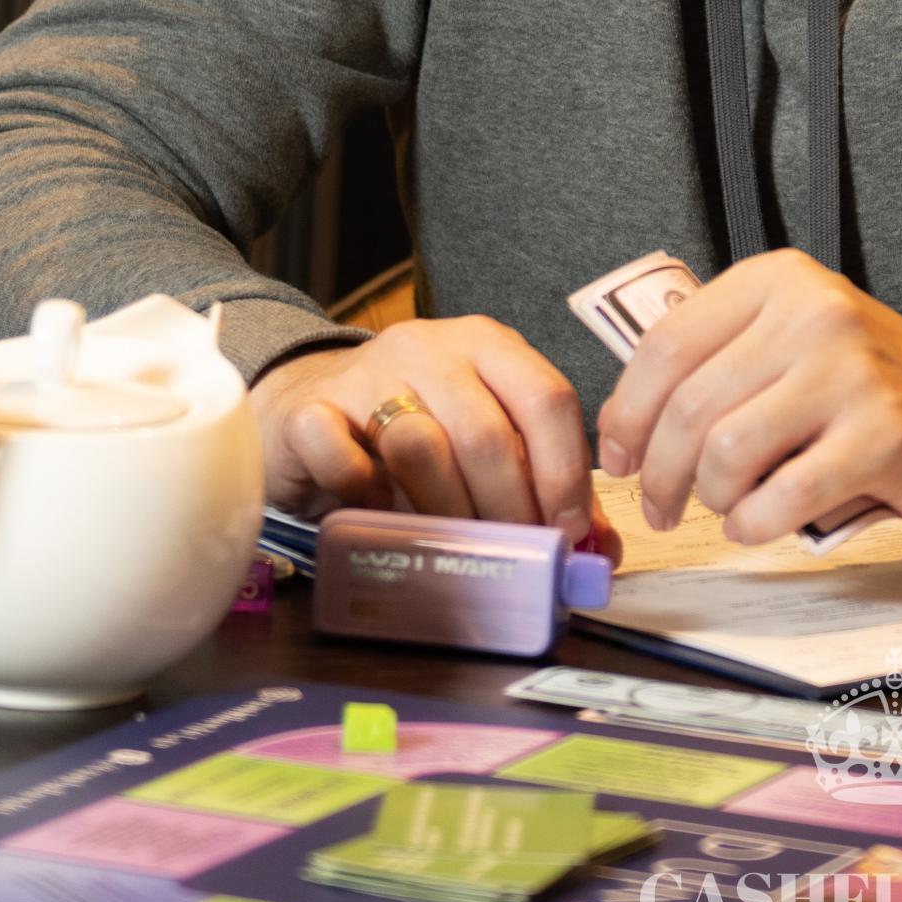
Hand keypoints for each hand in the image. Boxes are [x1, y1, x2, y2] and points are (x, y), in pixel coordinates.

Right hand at [251, 316, 620, 559]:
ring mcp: (366, 375)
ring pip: (421, 445)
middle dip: (511, 508)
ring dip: (446, 511)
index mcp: (486, 346)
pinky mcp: (310, 411)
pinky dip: (366, 495)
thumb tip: (600, 552)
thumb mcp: (481, 440)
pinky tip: (378, 515)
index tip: (569, 531)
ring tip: (455, 546)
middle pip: (487, 432)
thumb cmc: (408, 429)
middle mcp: (430, 348)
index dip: (566, 472)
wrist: (301, 405)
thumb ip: (540, 486)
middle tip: (515, 555)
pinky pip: (343, 457)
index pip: (547, 397)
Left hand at [593, 252, 901, 544]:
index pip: (666, 344)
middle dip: (659, 474)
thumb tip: (626, 427)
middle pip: (689, 406)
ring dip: (710, 499)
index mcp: (776, 281)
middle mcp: (811, 313)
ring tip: (723, 507)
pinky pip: (782, 496)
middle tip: (661, 504)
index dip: (628, 412)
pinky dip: (753, 524)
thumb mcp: (784, 334)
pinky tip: (756, 521)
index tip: (619, 455)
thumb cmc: (858, 377)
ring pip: (727, 452)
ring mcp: (848, 371)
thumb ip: (713, 360)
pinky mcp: (879, 432)